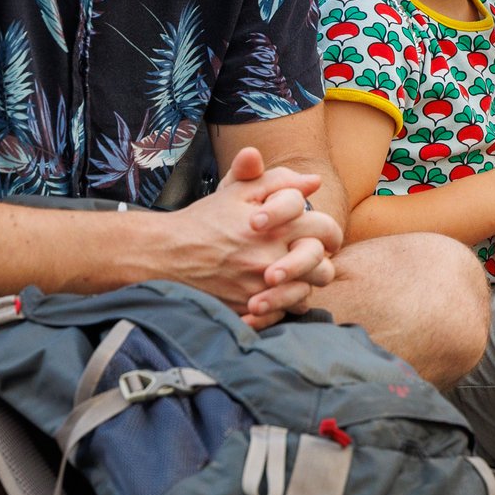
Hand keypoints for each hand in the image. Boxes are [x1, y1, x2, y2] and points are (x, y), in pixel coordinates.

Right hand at [167, 147, 342, 326]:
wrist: (165, 254)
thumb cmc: (204, 219)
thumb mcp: (237, 190)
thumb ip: (278, 181)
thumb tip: (313, 182)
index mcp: (275, 227)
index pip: (325, 229)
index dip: (329, 231)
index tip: (321, 234)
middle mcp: (272, 259)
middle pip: (324, 269)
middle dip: (321, 262)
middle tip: (314, 257)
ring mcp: (261, 288)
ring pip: (306, 295)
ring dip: (304, 285)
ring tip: (293, 275)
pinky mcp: (248, 309)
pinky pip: (283, 314)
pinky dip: (284, 305)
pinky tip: (275, 293)